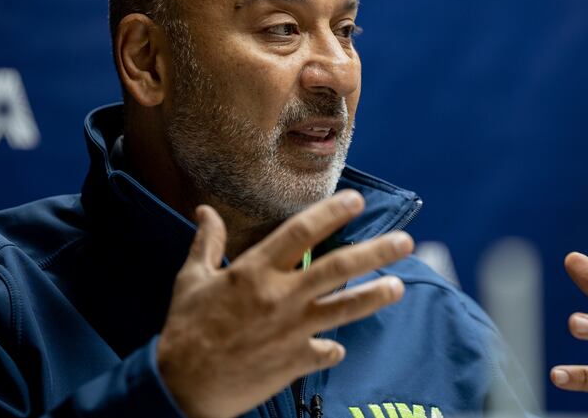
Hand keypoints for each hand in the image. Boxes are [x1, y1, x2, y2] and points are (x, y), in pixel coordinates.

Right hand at [156, 190, 413, 417]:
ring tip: (399, 287)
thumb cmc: (185, 329)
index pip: (301, 232)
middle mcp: (281, 297)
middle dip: (376, 252)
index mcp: (255, 271)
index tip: (356, 201)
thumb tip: (205, 210)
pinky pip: (326, 352)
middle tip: (404, 242)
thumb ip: (206, 243)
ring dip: (375, 296)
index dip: (332, 213)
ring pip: (344, 309)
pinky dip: (333, 348)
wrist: (183, 387)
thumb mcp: (191, 280)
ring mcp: (292, 331)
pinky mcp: (295, 361)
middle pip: (338, 267)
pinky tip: (338, 346)